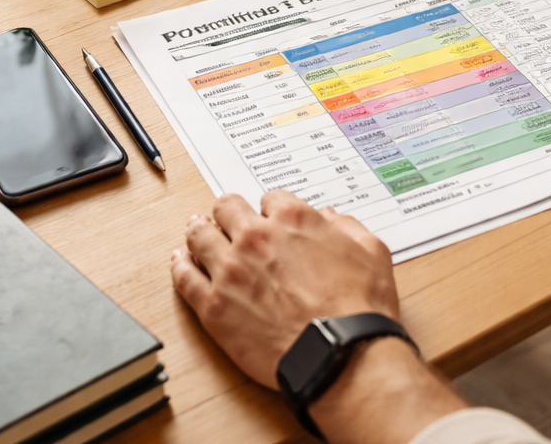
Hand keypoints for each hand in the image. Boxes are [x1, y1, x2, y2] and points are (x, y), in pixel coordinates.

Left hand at [171, 190, 398, 388]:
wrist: (338, 354)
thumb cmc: (359, 306)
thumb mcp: (371, 251)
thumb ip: (347, 226)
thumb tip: (331, 218)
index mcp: (293, 219)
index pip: (270, 197)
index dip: (271, 208)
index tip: (270, 218)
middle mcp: (256, 237)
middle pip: (227, 208)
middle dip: (229, 211)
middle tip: (226, 219)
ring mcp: (230, 270)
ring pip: (199, 236)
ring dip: (200, 231)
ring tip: (198, 232)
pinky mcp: (212, 307)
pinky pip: (184, 278)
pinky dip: (180, 266)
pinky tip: (180, 263)